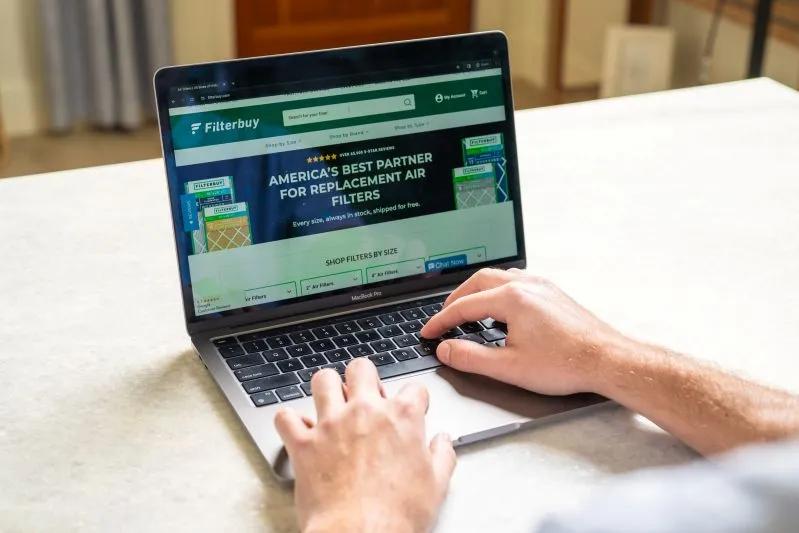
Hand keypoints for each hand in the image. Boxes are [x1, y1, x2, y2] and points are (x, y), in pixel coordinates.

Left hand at [274, 358, 455, 532]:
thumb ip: (442, 456)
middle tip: (365, 395)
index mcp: (401, 418)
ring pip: (322, 380)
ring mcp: (331, 425)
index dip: (415, 399)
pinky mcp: (304, 444)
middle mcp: (365, 412)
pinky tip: (298, 429)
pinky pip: (286, 417)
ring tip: (331, 402)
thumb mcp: (436, 486)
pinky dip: (289, 421)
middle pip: (361, 368)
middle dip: (364, 377)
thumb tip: (444, 442)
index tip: (411, 409)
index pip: (414, 389)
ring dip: (326, 388)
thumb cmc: (396, 515)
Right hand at [420, 268, 626, 395]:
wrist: (607, 359)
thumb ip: (471, 358)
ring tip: (467, 307)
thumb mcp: (509, 367)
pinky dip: (498, 289)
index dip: (442, 320)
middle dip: (456, 298)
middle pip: (478, 281)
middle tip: (443, 316)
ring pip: (499, 277)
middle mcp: (526, 285)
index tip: (429, 332)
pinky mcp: (553, 293)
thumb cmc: (565, 364)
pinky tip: (500, 305)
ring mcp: (542, 286)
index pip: (464, 306)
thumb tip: (446, 349)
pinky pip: (517, 280)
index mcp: (512, 299)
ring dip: (477, 290)